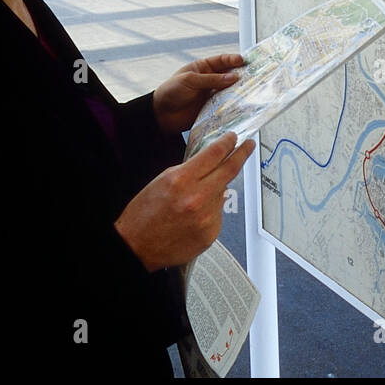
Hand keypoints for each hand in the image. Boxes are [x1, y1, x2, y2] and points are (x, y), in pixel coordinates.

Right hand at [114, 131, 256, 271]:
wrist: (136, 247)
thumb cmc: (143, 215)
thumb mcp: (162, 181)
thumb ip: (190, 171)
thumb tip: (213, 163)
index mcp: (181, 180)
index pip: (214, 154)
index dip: (228, 142)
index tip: (234, 137)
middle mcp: (197, 198)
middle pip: (230, 170)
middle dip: (242, 154)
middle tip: (248, 146)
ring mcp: (206, 217)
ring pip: (223, 193)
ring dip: (215, 190)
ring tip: (195, 198)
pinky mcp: (211, 233)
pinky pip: (218, 214)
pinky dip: (210, 210)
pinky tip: (193, 216)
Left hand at [152, 53, 244, 133]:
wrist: (161, 115)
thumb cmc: (171, 91)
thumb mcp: (190, 80)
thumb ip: (211, 79)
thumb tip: (233, 77)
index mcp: (203, 68)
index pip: (222, 60)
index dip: (233, 59)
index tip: (244, 61)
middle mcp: (210, 80)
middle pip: (229, 75)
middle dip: (241, 75)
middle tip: (254, 75)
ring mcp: (212, 94)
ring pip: (230, 90)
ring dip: (239, 90)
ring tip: (251, 90)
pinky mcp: (213, 108)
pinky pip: (226, 105)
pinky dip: (234, 104)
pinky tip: (241, 104)